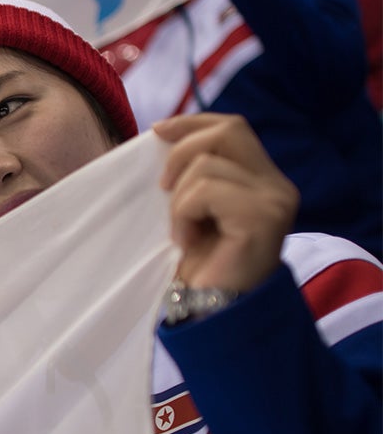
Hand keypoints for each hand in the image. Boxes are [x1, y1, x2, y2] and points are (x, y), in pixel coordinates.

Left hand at [154, 114, 296, 294]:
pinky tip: (187, 241)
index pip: (233, 127)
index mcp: (264, 179)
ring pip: (207, 164)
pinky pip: (204, 192)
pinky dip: (183, 215)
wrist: (212, 312)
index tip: (157, 131)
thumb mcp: (194, 209)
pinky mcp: (262, 219)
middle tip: (162, 190)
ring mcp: (274, 201)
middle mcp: (277, 186)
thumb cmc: (200, 265)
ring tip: (182, 232)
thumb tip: (162, 134)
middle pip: (227, 132)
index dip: (193, 122)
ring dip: (178, 199)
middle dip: (181, 152)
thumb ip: (195, 174)